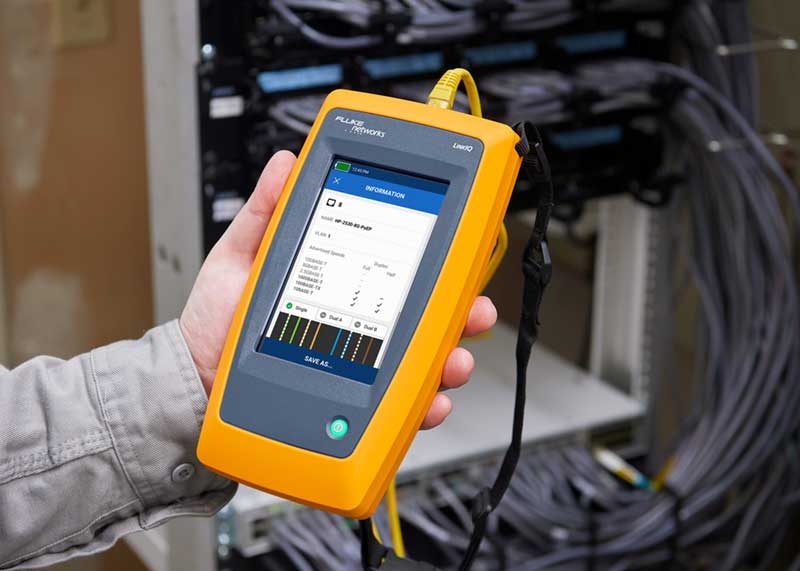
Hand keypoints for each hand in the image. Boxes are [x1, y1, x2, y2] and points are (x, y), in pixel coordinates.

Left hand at [180, 151, 496, 428]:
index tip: (457, 246)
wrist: (196, 376)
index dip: (435, 257)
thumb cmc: (218, 316)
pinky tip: (430, 399)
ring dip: (450, 358)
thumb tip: (288, 163)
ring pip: (420, 360)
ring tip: (454, 360)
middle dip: (460, 312)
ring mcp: (359, 361)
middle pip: (422, 314)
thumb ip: (267, 210)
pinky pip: (396, 404)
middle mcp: (359, 320)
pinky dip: (422, 403)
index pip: (398, 266)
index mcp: (341, 280)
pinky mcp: (352, 399)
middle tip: (472, 309)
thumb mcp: (242, 255)